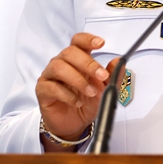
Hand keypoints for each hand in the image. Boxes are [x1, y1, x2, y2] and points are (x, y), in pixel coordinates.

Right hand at [36, 33, 119, 151]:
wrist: (74, 124)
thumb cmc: (86, 103)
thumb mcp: (104, 90)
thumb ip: (112, 76)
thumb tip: (120, 62)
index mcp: (77, 59)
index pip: (78, 41)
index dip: (88, 39)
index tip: (100, 43)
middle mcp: (62, 63)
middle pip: (69, 52)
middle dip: (88, 63)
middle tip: (102, 76)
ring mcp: (50, 75)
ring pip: (58, 67)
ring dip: (78, 80)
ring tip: (90, 92)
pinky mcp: (43, 90)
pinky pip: (51, 87)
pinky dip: (67, 95)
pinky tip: (77, 102)